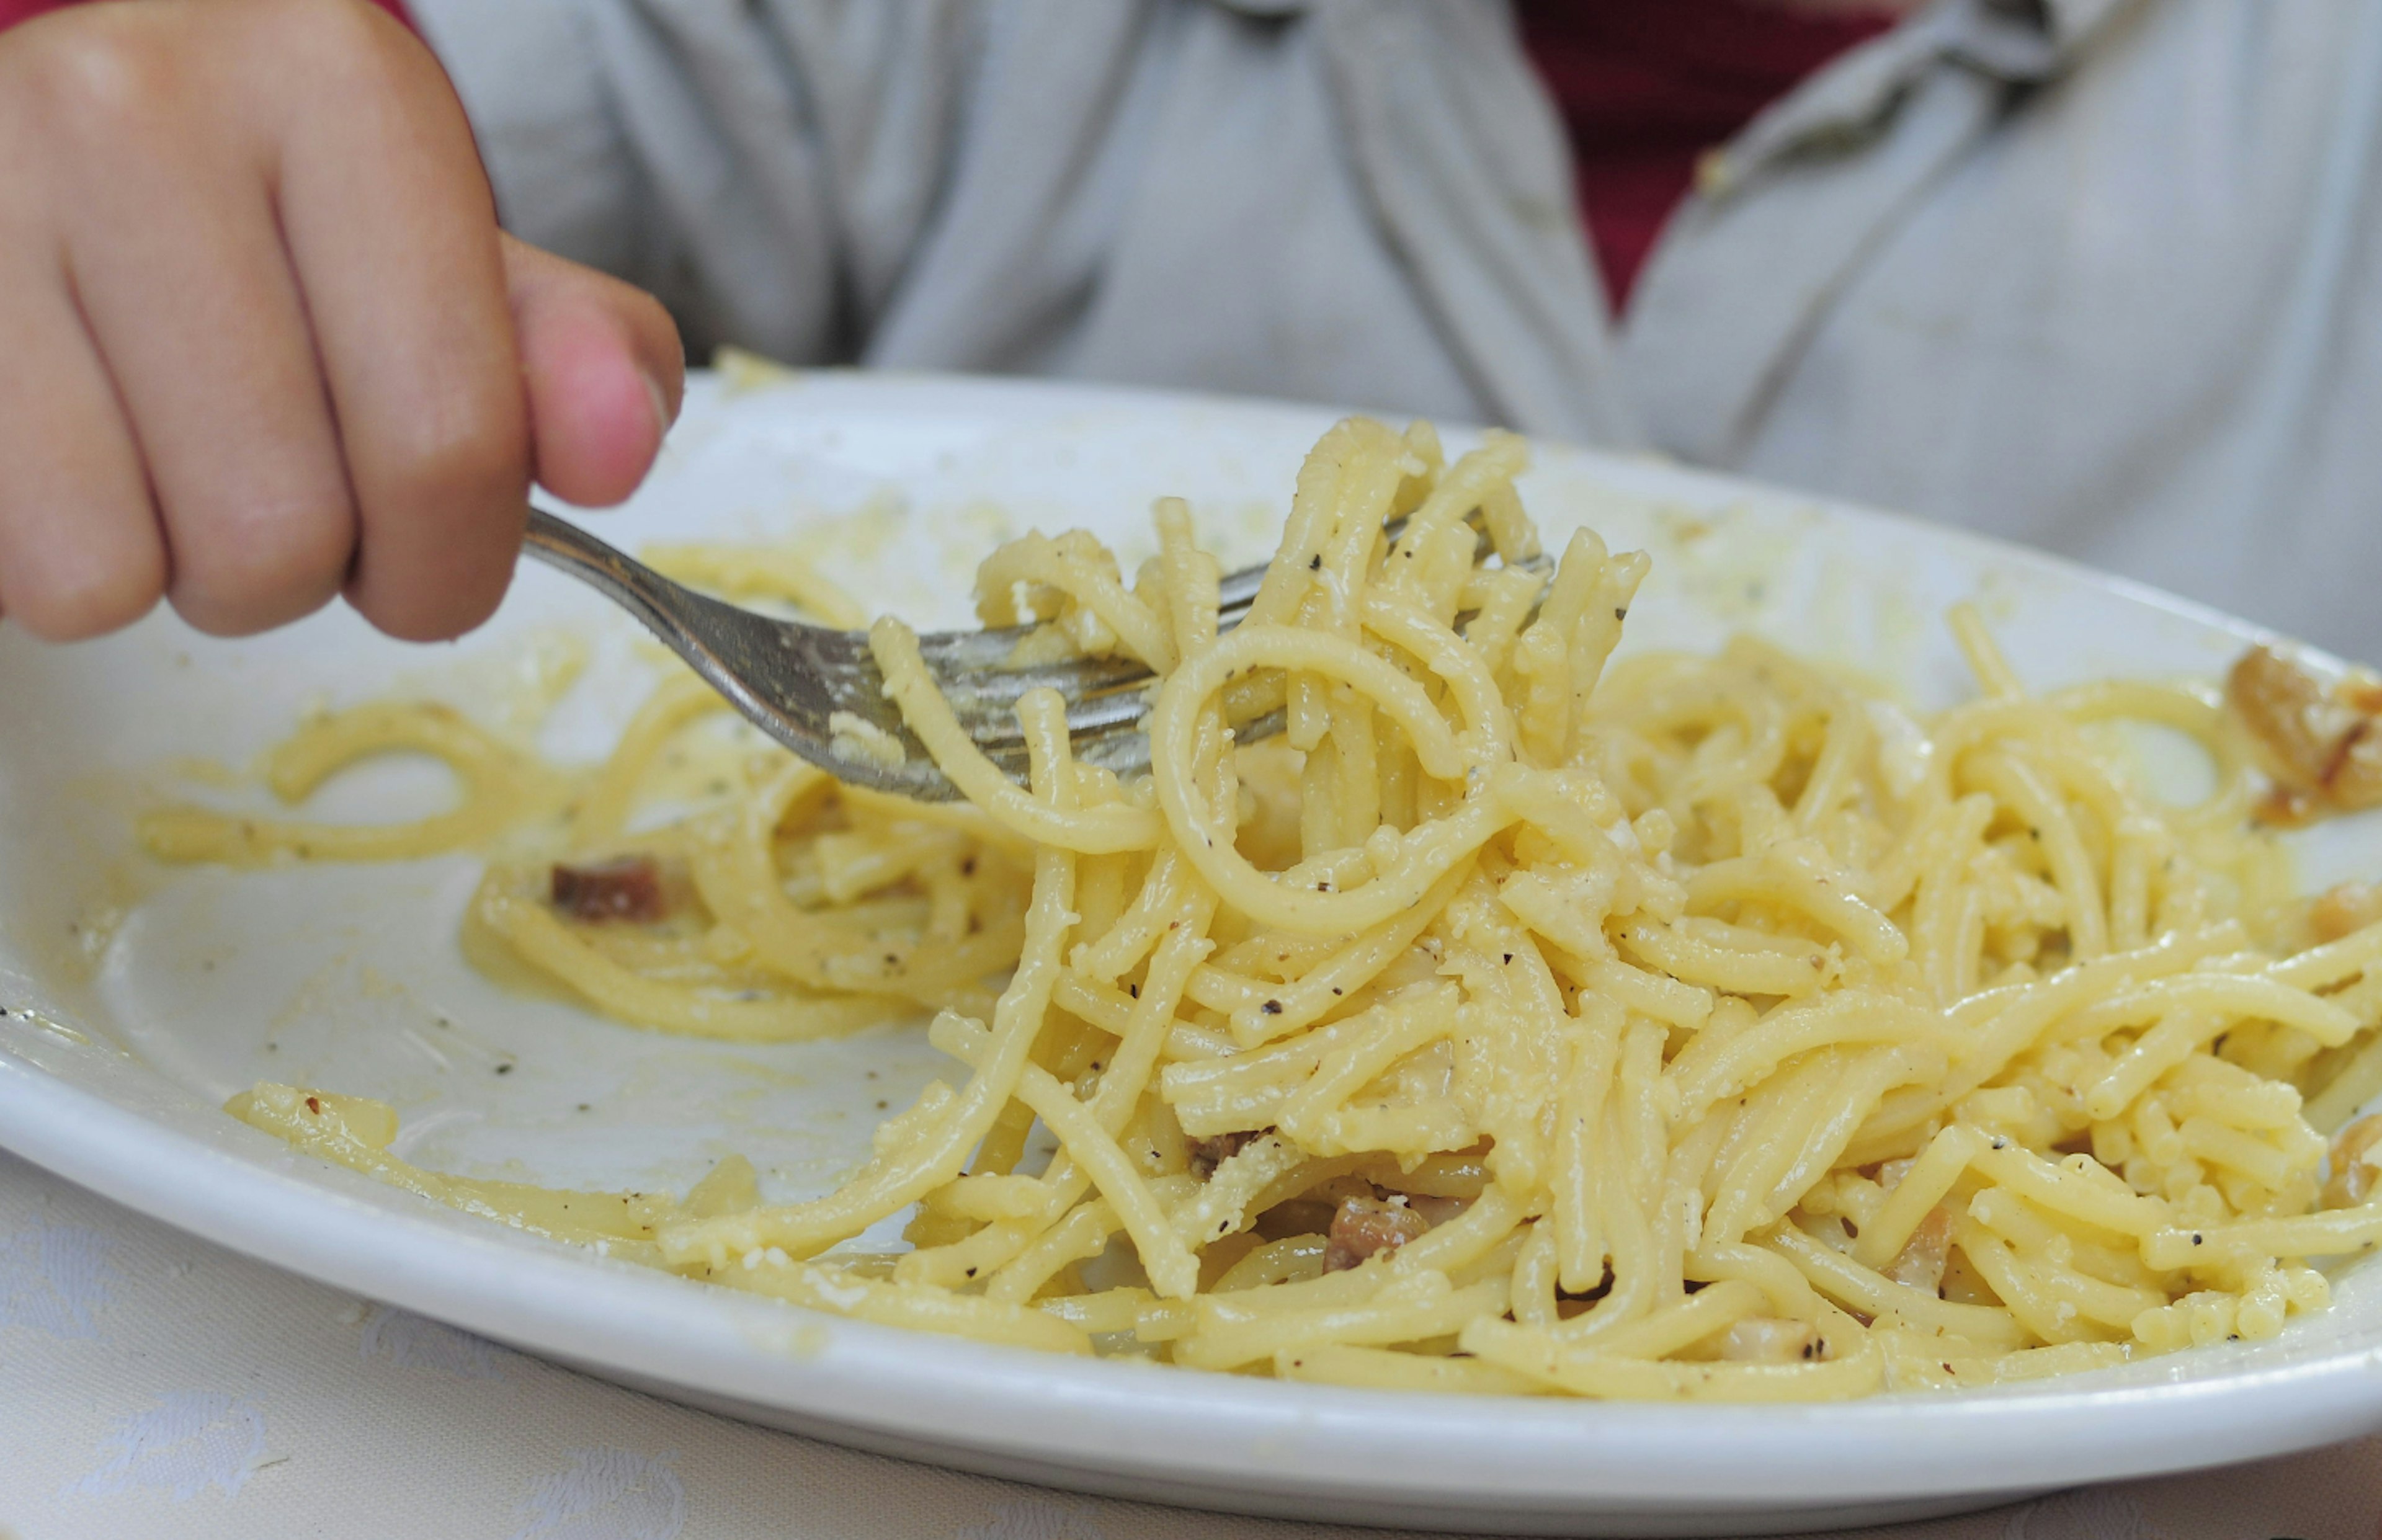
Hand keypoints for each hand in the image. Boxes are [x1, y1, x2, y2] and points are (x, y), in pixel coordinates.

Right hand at [0, 0, 683, 642]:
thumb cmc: (270, 233)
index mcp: (336, 85)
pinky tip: (85, 458)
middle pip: (293, 527)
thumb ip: (572, 361)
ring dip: (190, 572)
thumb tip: (617, 447)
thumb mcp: (448, 266)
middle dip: (315, 574)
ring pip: (152, 568)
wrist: (45, 158)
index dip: (454, 560)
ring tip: (178, 467)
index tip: (435, 549)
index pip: (449, 439)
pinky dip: (79, 566)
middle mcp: (145, 105)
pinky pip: (47, 574)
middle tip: (283, 492)